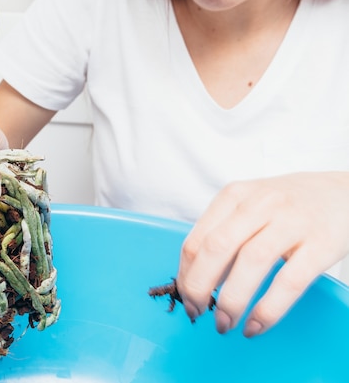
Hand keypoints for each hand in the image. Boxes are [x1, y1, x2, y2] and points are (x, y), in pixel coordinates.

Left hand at [176, 172, 348, 336]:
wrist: (343, 192)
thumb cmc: (287, 205)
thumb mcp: (249, 207)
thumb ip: (222, 235)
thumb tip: (198, 279)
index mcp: (234, 195)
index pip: (197, 239)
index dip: (186, 275)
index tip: (184, 297)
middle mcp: (260, 204)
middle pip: (216, 248)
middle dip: (199, 287)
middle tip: (196, 311)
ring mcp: (292, 222)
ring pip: (251, 262)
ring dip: (231, 300)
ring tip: (224, 323)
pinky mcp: (321, 244)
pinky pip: (289, 281)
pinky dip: (268, 309)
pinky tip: (255, 324)